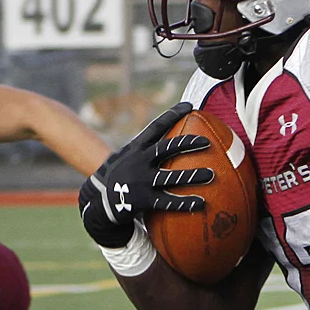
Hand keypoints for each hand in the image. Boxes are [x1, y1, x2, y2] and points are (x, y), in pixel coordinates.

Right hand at [79, 102, 214, 247]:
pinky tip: (201, 203)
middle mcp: (139, 162)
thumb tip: (168, 141)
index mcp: (136, 148)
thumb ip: (143, 150)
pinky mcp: (142, 200)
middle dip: (188, 143)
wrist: (98, 202)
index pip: (156, 127)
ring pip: (171, 177)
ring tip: (212, 175)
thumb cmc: (118, 177)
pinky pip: (168, 202)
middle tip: (207, 141)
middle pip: (167, 148)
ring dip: (193, 176)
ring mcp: (141, 181)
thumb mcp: (125, 158)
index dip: (172, 115)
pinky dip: (185, 203)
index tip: (189, 106)